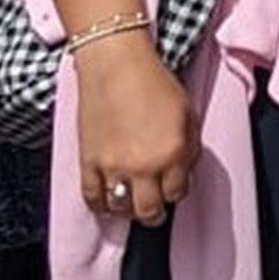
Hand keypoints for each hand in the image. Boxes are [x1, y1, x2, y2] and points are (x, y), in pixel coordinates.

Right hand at [70, 35, 196, 226]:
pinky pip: (92, 199)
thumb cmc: (154, 83)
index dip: (177, 191)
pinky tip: (107, 203)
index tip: (173, 187)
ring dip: (128, 210)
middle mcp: (144, 166)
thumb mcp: (189, 114)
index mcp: (173, 153)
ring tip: (132, 203)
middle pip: (149, 211)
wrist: (116, 66)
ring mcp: (113, 167)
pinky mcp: (88, 162)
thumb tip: (184, 172)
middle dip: (155, 213)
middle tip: (155, 210)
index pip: (178, 193)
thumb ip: (190, 148)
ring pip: (121, 209)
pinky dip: (100, 206)